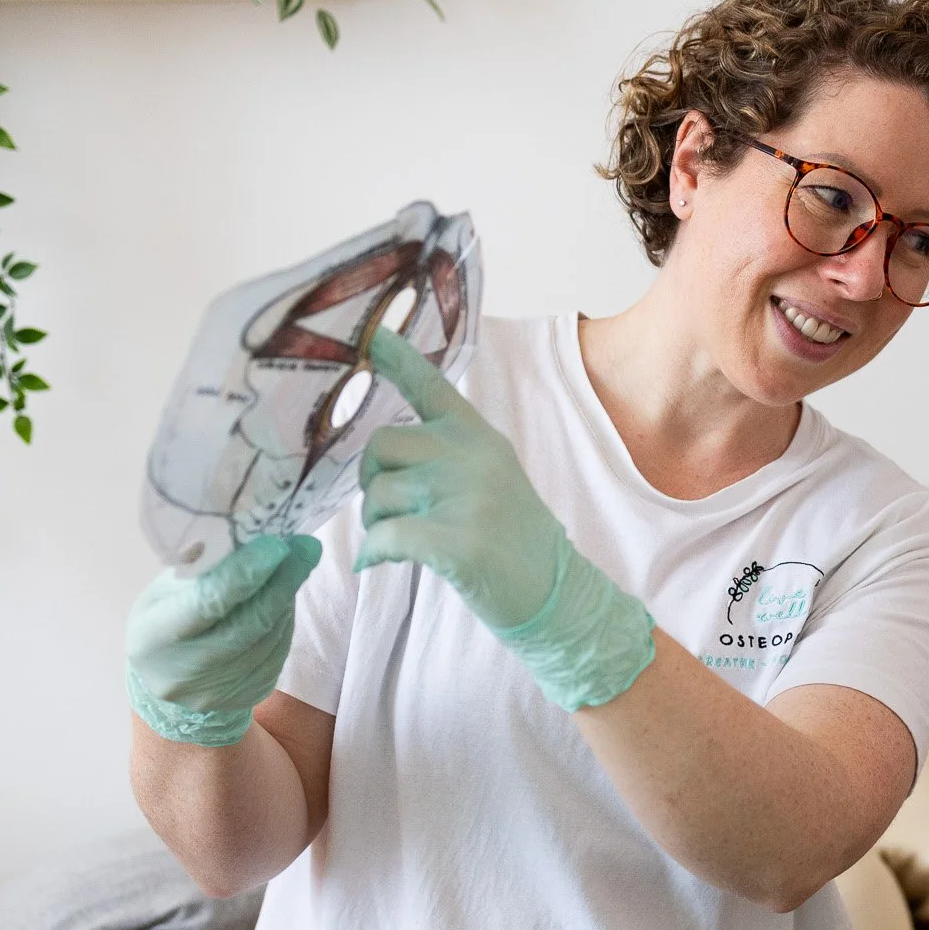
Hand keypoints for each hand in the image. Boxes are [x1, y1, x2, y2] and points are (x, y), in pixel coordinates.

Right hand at [125, 534, 321, 745]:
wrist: (165, 680)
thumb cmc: (166, 617)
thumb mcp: (166, 589)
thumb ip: (203, 568)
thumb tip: (254, 536)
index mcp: (153, 636)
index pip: (207, 602)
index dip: (245, 573)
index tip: (276, 544)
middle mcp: (182, 672)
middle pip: (249, 624)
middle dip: (283, 581)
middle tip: (306, 548)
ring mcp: (216, 692)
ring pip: (270, 637)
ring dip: (286, 598)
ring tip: (291, 568)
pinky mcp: (245, 697)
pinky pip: (278, 653)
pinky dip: (285, 621)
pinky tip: (280, 601)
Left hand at [356, 328, 653, 710]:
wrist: (557, 594)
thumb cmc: (512, 540)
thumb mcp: (491, 479)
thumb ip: (447, 454)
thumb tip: (380, 455)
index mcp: (479, 437)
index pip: (431, 387)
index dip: (397, 359)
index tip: (372, 335)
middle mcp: (473, 456)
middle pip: (381, 446)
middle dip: (370, 480)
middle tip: (388, 509)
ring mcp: (467, 497)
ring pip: (377, 494)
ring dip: (374, 523)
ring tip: (396, 543)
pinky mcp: (457, 541)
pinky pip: (385, 536)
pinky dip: (373, 553)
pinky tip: (376, 563)